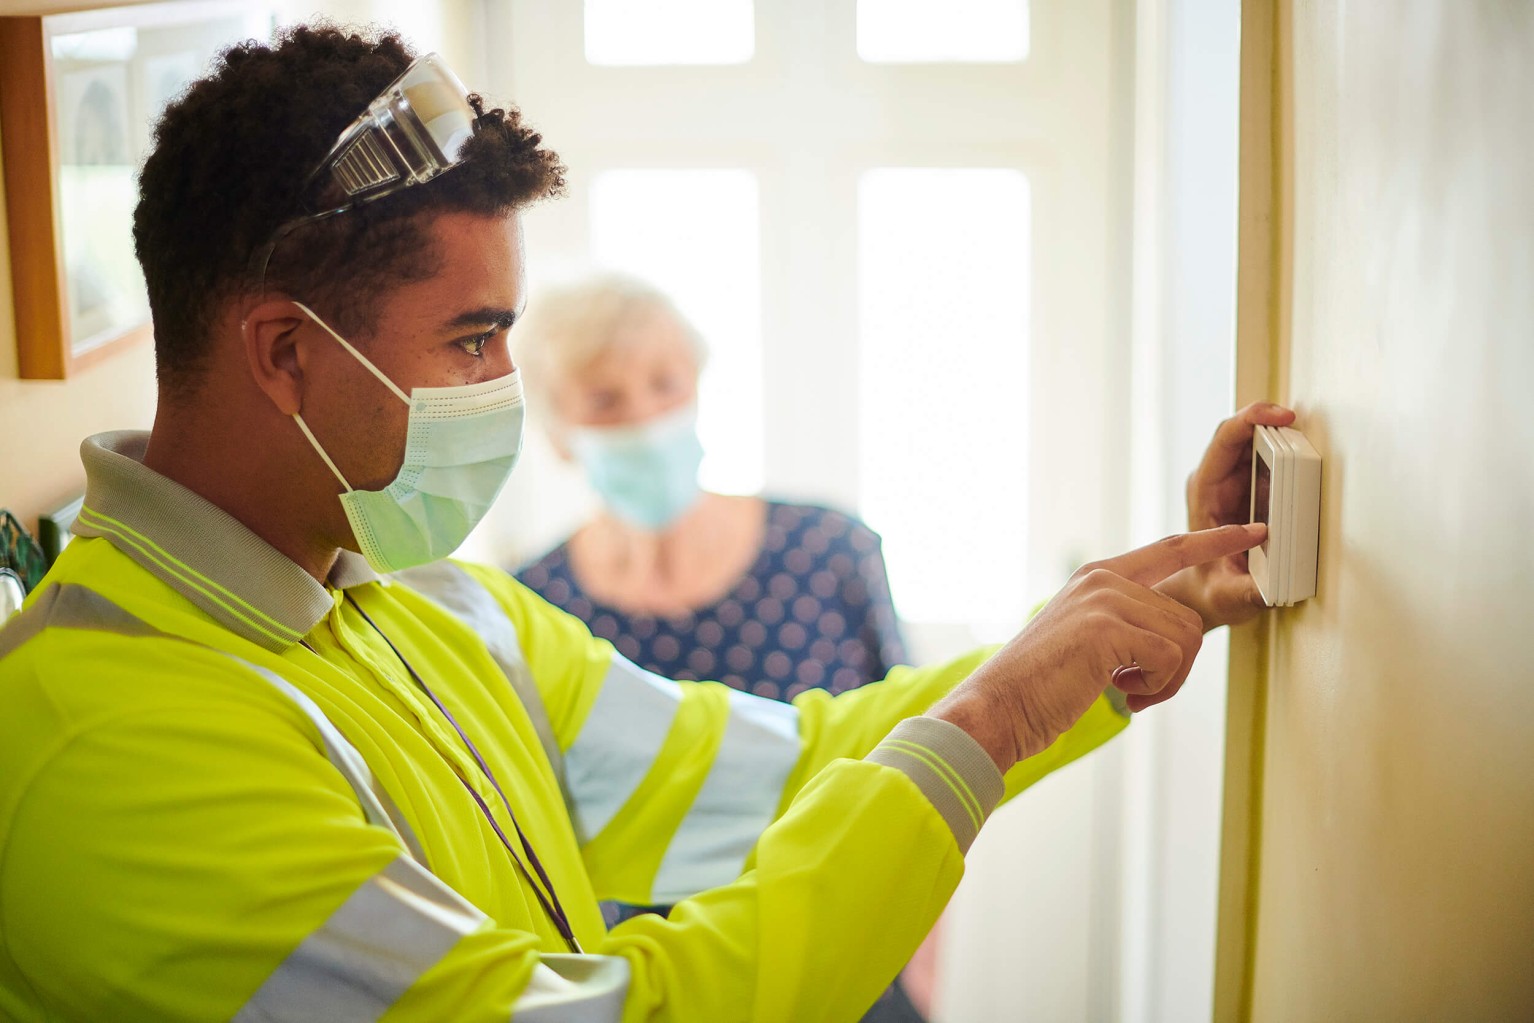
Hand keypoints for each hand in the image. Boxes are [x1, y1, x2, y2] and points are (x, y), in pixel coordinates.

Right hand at [929, 523, 1267, 771]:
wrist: (998, 708)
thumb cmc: (1040, 686)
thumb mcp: (1086, 638)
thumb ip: (1126, 621)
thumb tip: (1180, 633)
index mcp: (1098, 576)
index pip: (1170, 549)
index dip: (1215, 541)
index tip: (1254, 531)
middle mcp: (1104, 579)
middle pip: (1188, 616)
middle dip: (1175, 665)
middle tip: (1135, 687)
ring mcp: (1105, 599)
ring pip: (1185, 639)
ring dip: (1165, 680)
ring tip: (1122, 689)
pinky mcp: (1108, 628)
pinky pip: (1171, 660)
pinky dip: (1155, 689)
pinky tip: (1117, 691)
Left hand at [1156, 402, 1295, 631]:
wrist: (1205, 595)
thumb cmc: (1211, 591)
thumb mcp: (1227, 596)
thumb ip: (1247, 594)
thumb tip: (1269, 589)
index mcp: (1205, 493)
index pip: (1225, 442)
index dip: (1252, 420)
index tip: (1284, 417)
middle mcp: (1216, 482)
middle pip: (1242, 434)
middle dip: (1271, 422)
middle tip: (1302, 425)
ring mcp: (1233, 484)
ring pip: (1257, 444)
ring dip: (1283, 438)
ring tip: (1307, 445)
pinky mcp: (1251, 490)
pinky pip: (1269, 461)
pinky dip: (1288, 456)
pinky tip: (1304, 463)